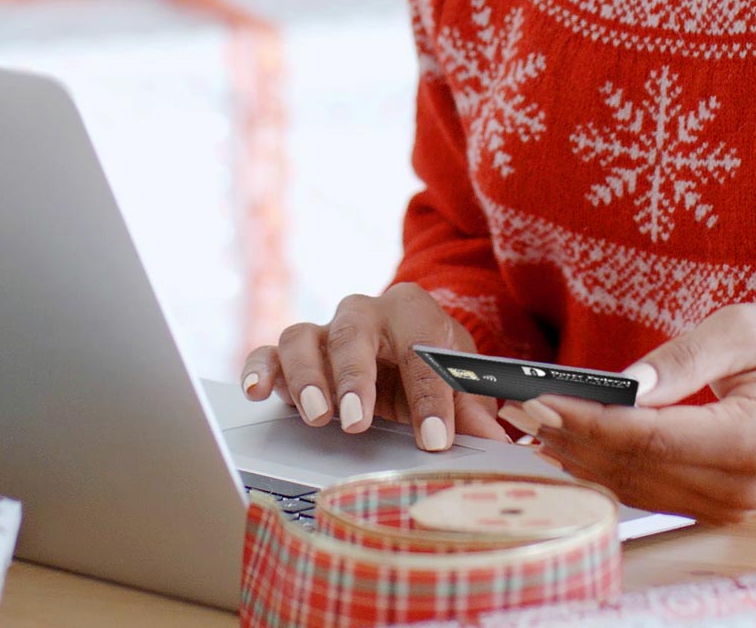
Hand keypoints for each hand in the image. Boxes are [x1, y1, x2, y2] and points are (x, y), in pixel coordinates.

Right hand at [240, 283, 512, 450]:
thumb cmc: (432, 365)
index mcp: (412, 311)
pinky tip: (258, 393)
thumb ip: (473, 410)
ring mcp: (323, 332)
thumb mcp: (460, 383)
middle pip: (352, 330)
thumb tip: (497, 444)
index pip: (421, 345)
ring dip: (307, 377)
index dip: (429, 394)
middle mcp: (363, 313)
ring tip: (318, 416)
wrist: (405, 348)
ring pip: (303, 337)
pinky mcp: (292, 356)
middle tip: (356, 421)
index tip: (435, 440)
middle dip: (354, 376)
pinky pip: (268, 353)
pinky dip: (260, 369)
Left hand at [497, 304, 755, 526]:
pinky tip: (569, 445)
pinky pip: (650, 492)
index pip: (650, 438)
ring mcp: (732, 505)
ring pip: (636, 487)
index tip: (541, 399)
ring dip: (580, 458)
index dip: (590, 421)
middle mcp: (741, 487)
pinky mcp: (720, 506)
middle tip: (518, 409)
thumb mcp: (744, 329)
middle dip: (571, 438)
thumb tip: (626, 385)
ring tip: (530, 425)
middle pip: (635, 468)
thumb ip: (684, 359)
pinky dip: (606, 469)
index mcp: (752, 440)